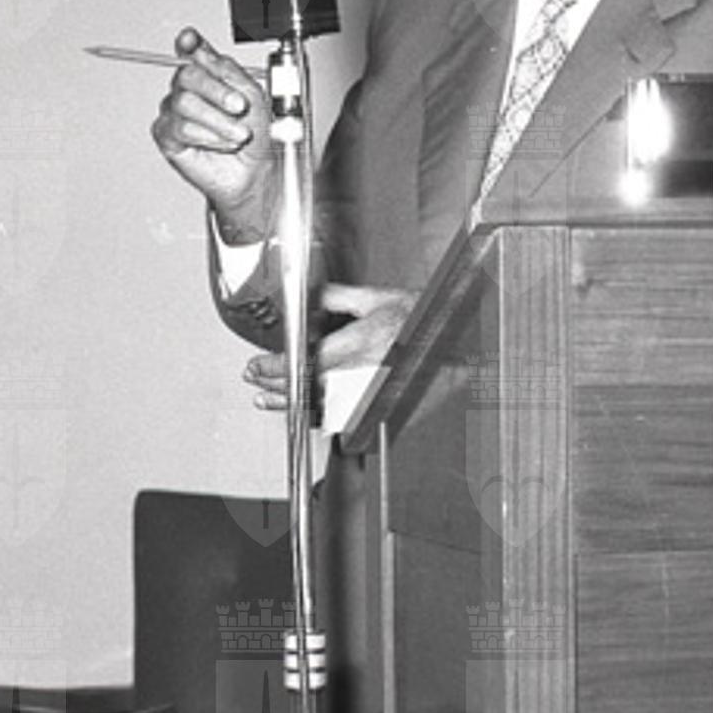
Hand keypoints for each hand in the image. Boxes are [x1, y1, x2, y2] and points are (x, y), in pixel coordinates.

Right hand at [150, 28, 276, 241]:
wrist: (255, 172)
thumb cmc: (257, 135)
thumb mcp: (255, 98)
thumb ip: (231, 72)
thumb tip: (206, 54)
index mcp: (211, 73)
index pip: (192, 50)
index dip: (188, 43)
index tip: (189, 41)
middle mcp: (190, 89)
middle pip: (187, 75)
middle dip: (217, 91)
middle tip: (239, 107)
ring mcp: (175, 111)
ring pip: (184, 103)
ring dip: (218, 121)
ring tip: (238, 135)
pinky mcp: (167, 135)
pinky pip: (180, 128)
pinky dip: (207, 136)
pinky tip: (223, 144)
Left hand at [241, 285, 418, 411]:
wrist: (456, 347)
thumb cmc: (423, 323)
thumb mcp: (380, 299)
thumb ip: (341, 297)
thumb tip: (312, 295)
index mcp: (362, 343)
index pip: (307, 359)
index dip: (276, 366)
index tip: (257, 365)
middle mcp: (364, 373)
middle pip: (307, 385)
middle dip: (275, 383)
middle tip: (255, 378)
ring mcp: (370, 394)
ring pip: (320, 405)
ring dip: (291, 403)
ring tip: (269, 399)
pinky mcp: (378, 406)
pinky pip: (342, 417)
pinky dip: (318, 415)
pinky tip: (304, 411)